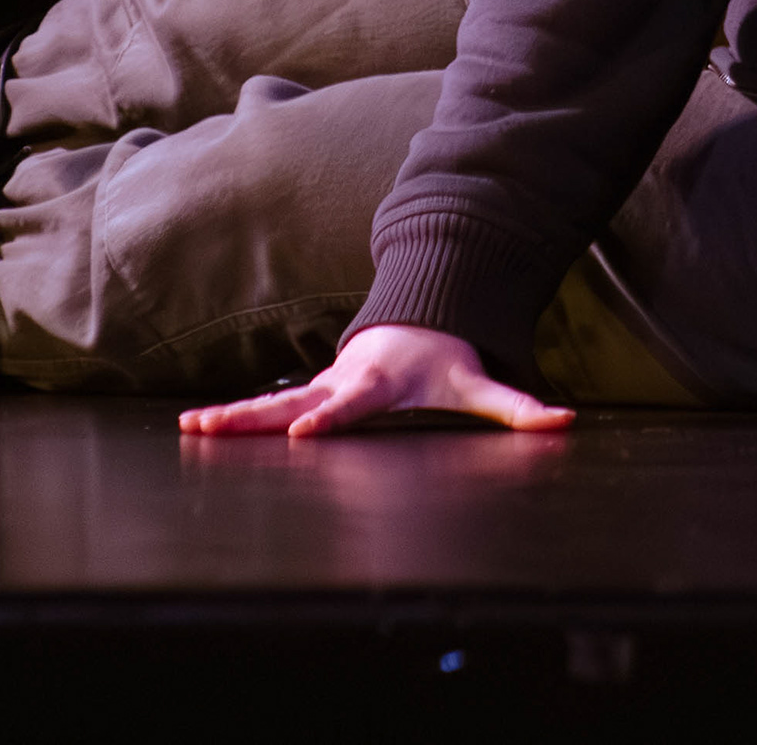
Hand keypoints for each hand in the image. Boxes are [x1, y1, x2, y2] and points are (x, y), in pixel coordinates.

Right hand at [176, 323, 574, 438]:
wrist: (420, 322)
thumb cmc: (447, 359)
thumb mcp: (481, 382)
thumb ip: (519, 406)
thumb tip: (565, 421)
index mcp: (377, 383)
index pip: (350, 405)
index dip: (327, 419)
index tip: (299, 435)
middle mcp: (340, 381)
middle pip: (293, 402)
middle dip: (253, 418)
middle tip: (212, 430)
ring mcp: (319, 385)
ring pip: (271, 402)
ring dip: (232, 417)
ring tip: (191, 429)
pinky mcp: (308, 391)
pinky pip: (266, 406)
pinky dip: (233, 417)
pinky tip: (195, 429)